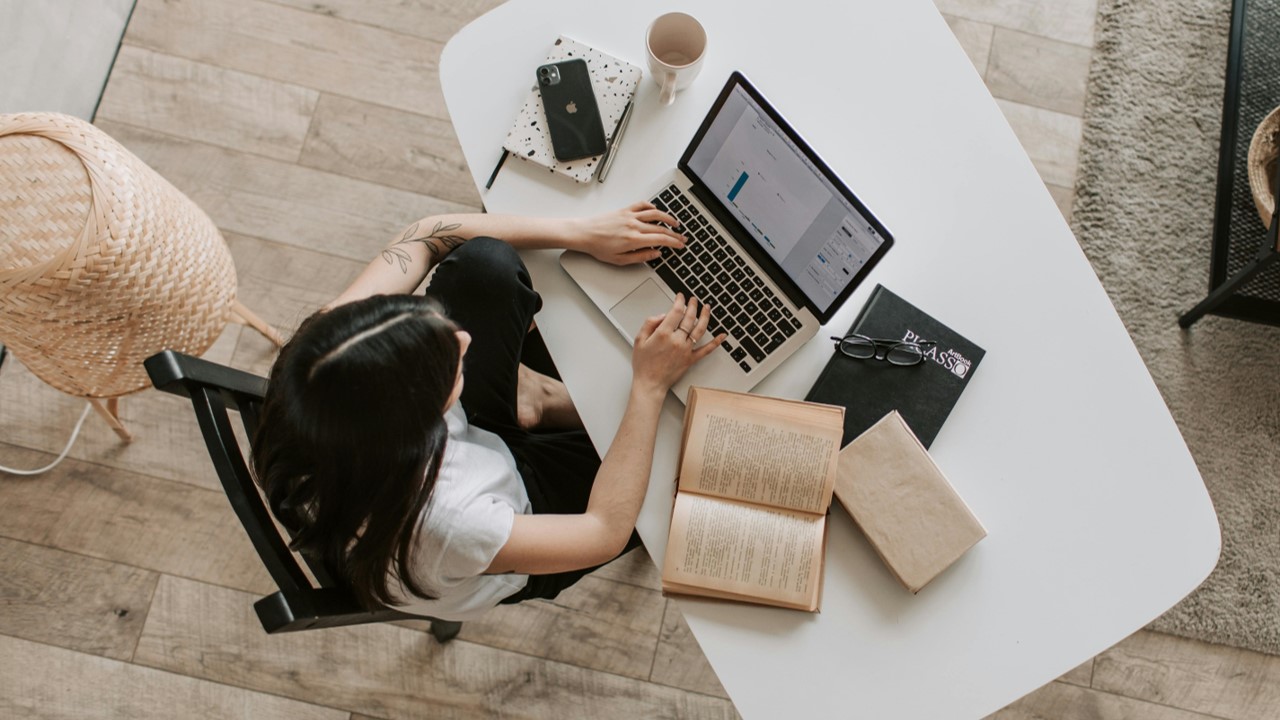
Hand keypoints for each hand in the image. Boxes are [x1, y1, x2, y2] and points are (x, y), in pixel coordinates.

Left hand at [571, 201, 685, 265]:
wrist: (584, 233)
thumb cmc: (598, 247)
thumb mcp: (620, 260)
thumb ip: (640, 257)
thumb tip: (655, 254)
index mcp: (634, 239)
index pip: (661, 239)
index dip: (674, 242)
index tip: (680, 245)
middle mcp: (634, 225)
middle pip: (661, 228)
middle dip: (674, 233)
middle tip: (682, 237)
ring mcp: (630, 216)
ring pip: (655, 214)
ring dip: (668, 218)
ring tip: (675, 223)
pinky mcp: (624, 210)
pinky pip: (642, 205)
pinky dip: (651, 207)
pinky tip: (656, 210)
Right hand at [631, 294, 725, 394]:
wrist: (650, 383)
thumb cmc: (643, 364)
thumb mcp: (639, 339)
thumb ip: (650, 323)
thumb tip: (662, 315)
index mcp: (663, 334)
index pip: (676, 311)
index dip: (680, 301)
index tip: (680, 297)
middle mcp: (677, 340)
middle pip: (689, 318)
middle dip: (692, 305)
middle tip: (693, 300)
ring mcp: (686, 350)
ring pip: (699, 329)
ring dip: (705, 316)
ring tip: (706, 308)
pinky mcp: (691, 359)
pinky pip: (706, 349)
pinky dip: (716, 342)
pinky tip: (722, 335)